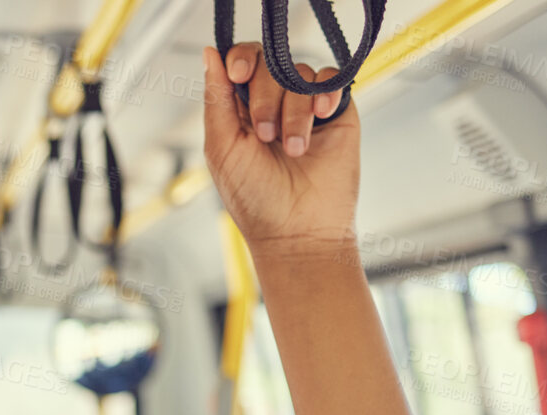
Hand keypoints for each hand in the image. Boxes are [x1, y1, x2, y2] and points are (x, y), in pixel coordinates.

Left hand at [201, 43, 360, 258]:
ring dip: (295, 111)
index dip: (241, 59)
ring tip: (294, 149)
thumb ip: (216, 99)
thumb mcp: (223, 147)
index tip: (239, 75)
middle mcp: (274, 104)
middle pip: (271, 63)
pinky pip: (333, 80)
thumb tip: (210, 53)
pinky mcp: (336, 114)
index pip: (242, 62)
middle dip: (266, 97)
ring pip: (302, 74)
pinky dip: (325, 92)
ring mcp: (305, 107)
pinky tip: (321, 115)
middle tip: (266, 137)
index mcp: (241, 110)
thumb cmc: (255, 199)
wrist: (298, 230)